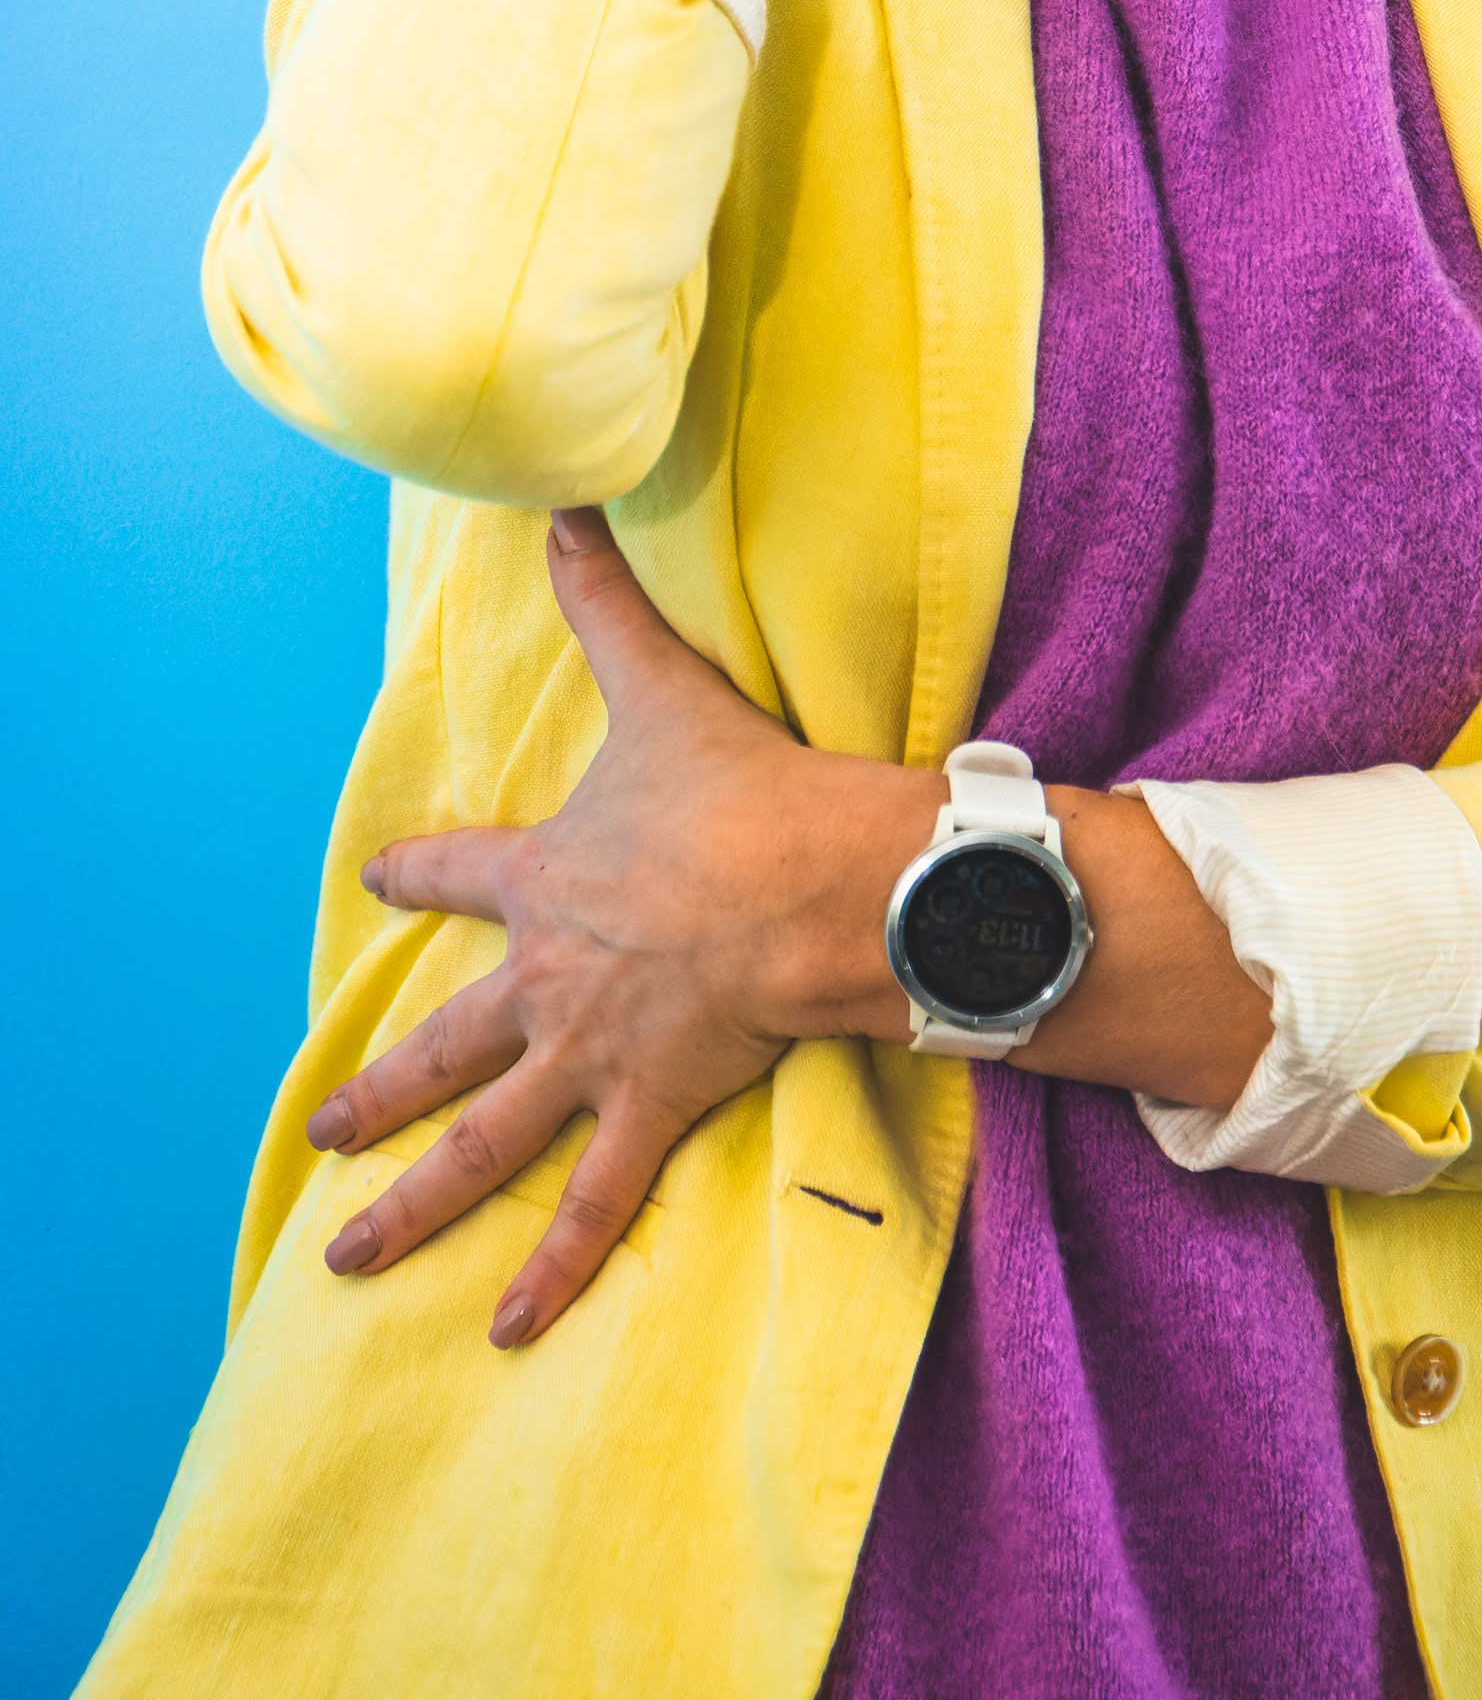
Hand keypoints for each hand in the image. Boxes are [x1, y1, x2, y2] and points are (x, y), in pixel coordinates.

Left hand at [304, 508, 932, 1347]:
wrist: (807, 883)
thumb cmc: (736, 787)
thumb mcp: (661, 686)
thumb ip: (607, 603)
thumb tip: (567, 504)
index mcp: (546, 880)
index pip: (460, 873)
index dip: (416, 876)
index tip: (375, 882)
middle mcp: (547, 979)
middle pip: (444, 1042)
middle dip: (381, 1085)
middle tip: (322, 1127)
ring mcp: (590, 1053)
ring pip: (482, 1142)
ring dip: (411, 1205)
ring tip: (347, 1260)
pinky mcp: (648, 1107)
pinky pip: (590, 1205)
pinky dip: (549, 1268)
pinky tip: (505, 1329)